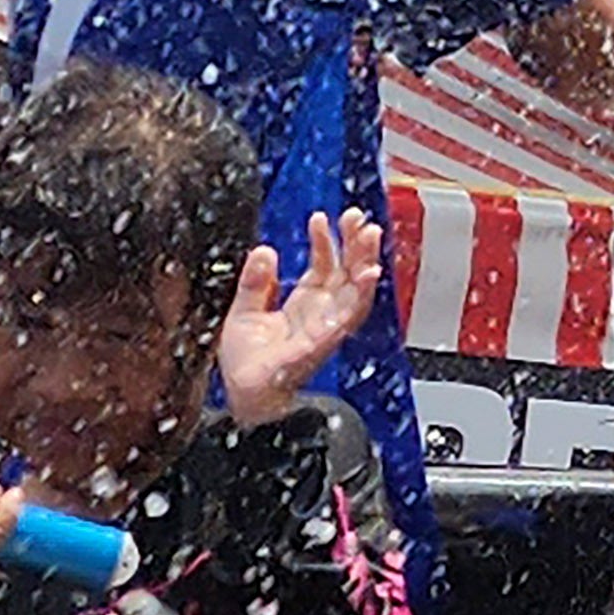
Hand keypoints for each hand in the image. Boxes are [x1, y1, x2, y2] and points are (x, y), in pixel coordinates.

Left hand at [216, 210, 387, 419]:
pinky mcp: (324, 341)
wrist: (244, 397)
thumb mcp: (244, 312)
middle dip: (356, 244)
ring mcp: (326, 327)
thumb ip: (255, 282)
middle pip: (347, 273)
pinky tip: (368, 273)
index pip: (323, 266)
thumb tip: (264, 250)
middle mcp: (321, 314)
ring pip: (356, 290)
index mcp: (304, 305)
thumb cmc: (247, 364)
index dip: (325, 241)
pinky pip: (349, 315)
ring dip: (365, 261)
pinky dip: (361, 293)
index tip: (320, 218)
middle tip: (358, 217)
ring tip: (370, 235)